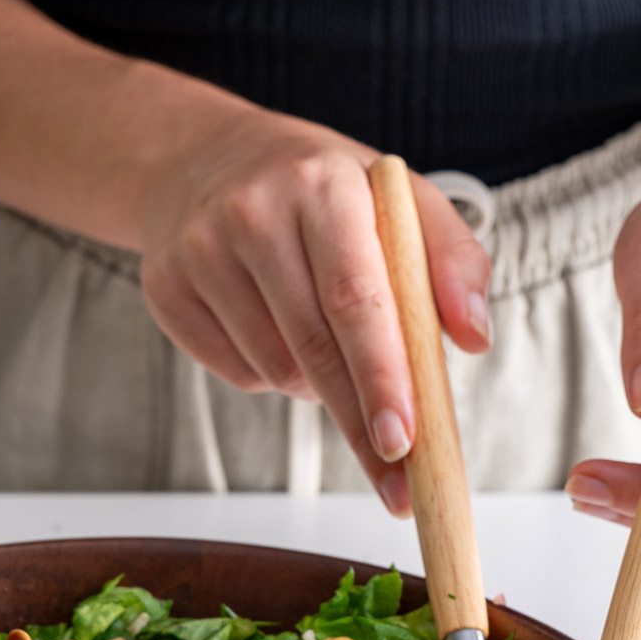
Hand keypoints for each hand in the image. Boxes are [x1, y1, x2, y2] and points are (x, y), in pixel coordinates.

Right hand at [137, 109, 491, 510]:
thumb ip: (451, 260)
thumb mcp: (397, 199)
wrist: (202, 161)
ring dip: (316, 388)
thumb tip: (474, 337)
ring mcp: (199, 252)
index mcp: (322, 185)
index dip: (382, 376)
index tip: (404, 439)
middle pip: (314, 348)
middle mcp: (252, 213)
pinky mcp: (166, 290)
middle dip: (360, 420)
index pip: (355, 299)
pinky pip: (236, 372)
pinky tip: (275, 332)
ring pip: (276, 369)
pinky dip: (271, 375)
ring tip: (326, 347)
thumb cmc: (320, 192)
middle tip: (395, 478)